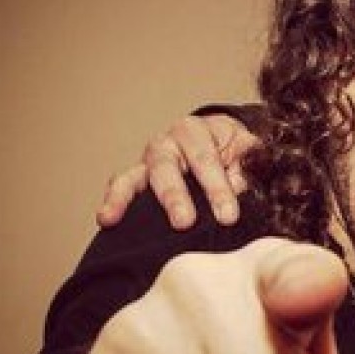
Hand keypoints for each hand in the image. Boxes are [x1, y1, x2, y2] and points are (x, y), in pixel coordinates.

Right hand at [97, 113, 257, 230]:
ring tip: (111, 218)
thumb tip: (242, 190)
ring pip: (133, 176)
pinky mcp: (139, 179)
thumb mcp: (249, 151)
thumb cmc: (236, 149)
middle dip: (175, 197)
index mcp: (196, 131)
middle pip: (166, 169)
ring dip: (124, 198)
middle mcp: (167, 143)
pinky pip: (122, 187)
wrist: (222, 141)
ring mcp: (149, 162)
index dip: (217, 189)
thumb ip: (248, 168)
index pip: (205, 160)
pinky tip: (105, 220)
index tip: (228, 216)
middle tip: (183, 222)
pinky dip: (112, 202)